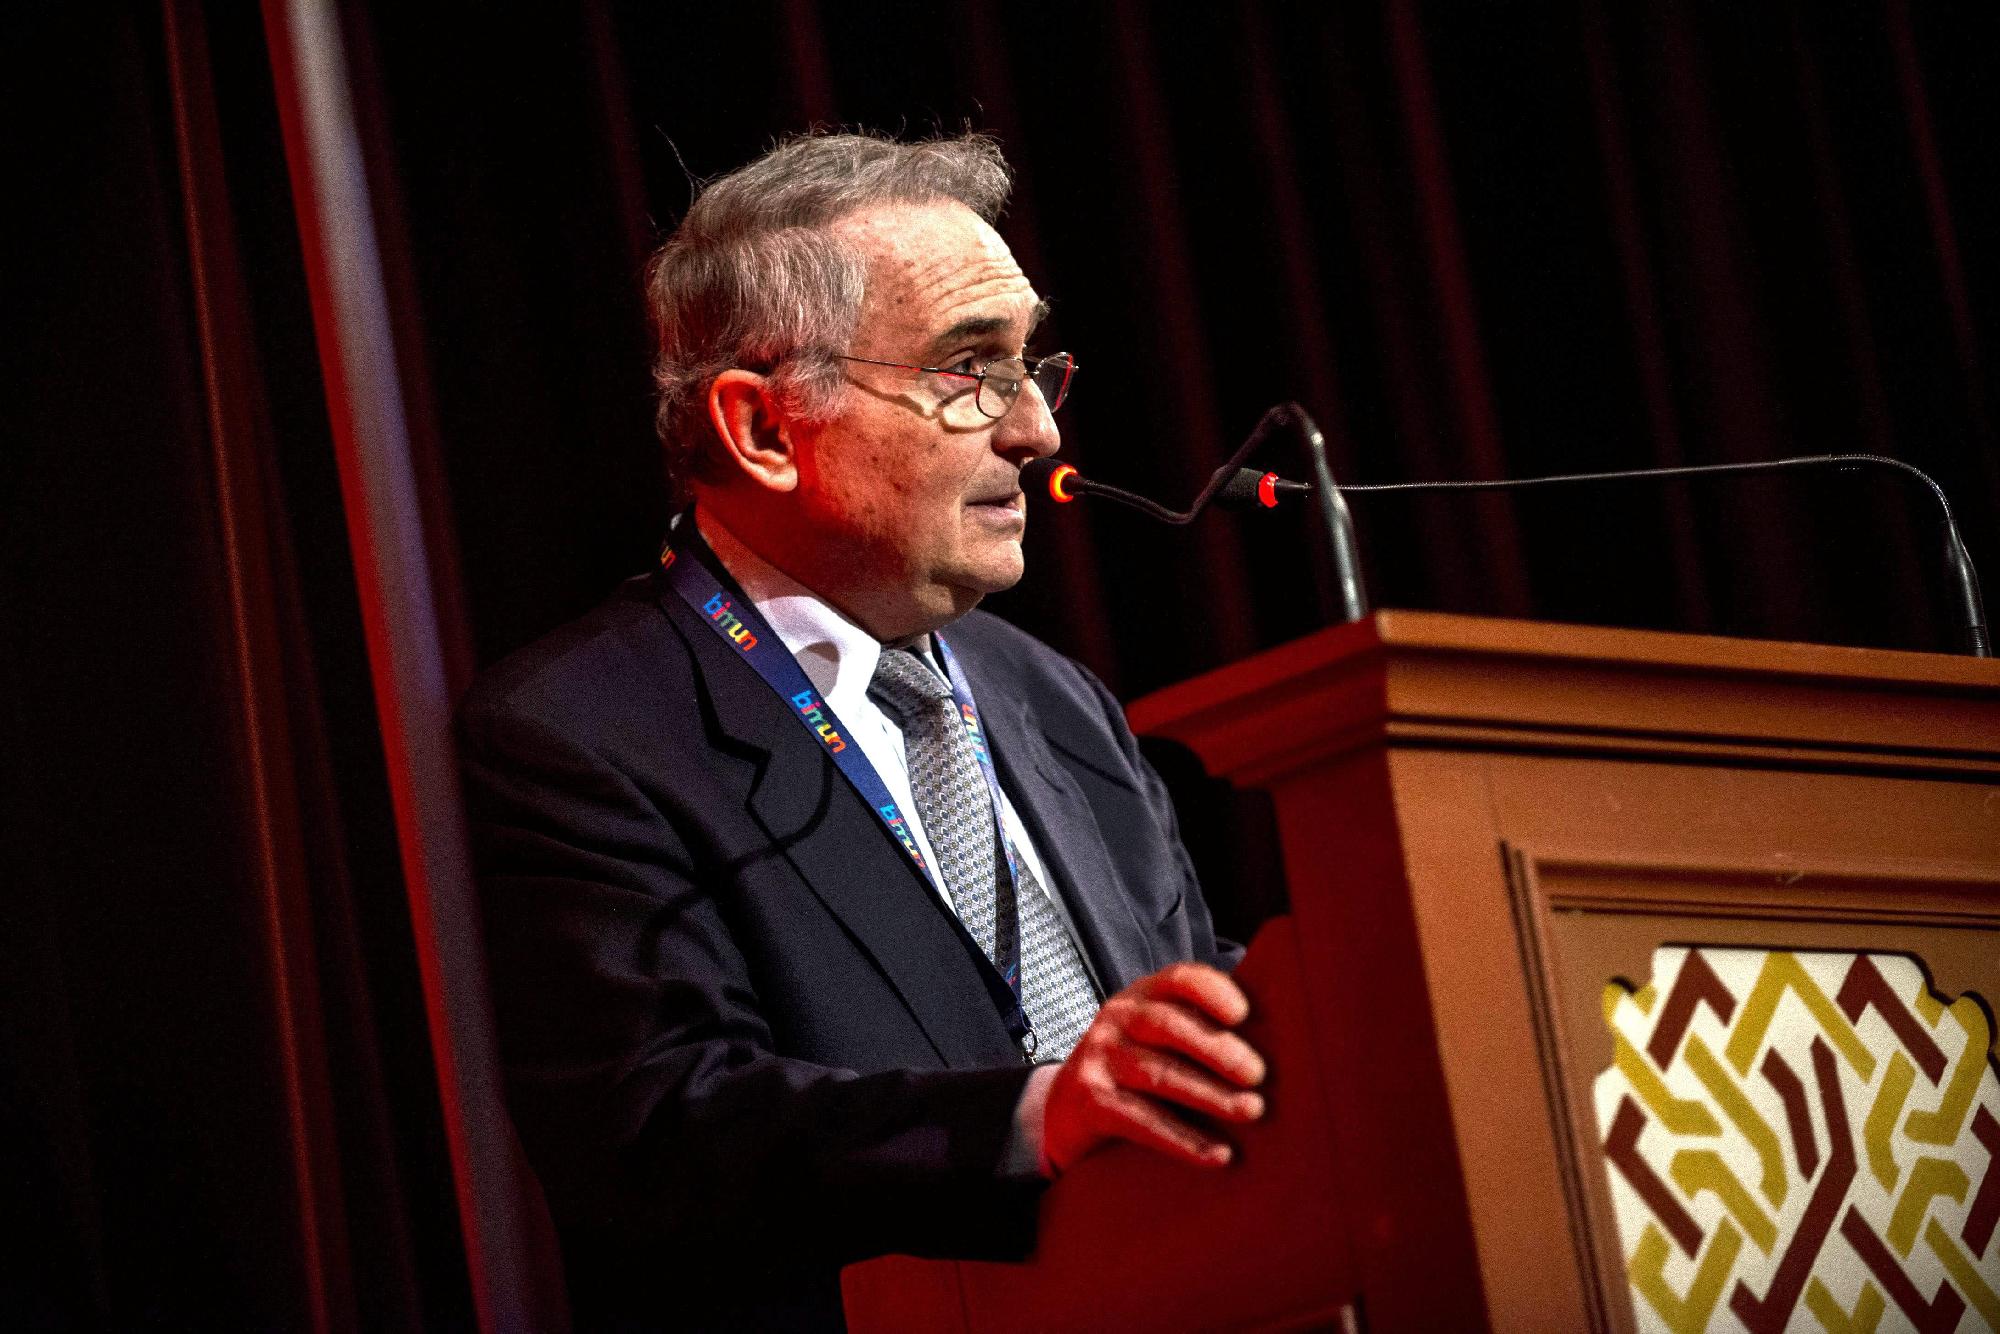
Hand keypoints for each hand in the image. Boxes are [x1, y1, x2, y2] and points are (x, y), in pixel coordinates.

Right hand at [1041, 962, 1266, 1173]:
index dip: (1212, 991)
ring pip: (1159, 1075)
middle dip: (1219, 1050)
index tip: (1244, 1014)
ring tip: (1252, 1111)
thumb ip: (1198, 1029)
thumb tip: (1278, 1045)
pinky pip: (1141, 1120)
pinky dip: (1182, 1140)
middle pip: (1170, 1026)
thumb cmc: (1133, 1070)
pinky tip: (1217, 1155)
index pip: (1179, 980)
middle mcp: (1117, 1019)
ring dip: (1210, 1095)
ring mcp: (1099, 1059)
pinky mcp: (1090, 1102)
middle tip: (1259, 1076)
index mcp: (1142, 996)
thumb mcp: (1155, 1037)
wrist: (1063, 1109)